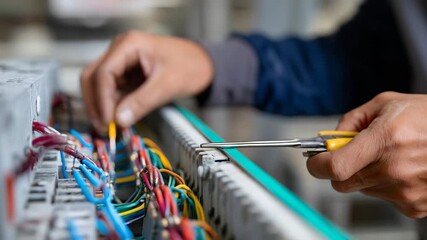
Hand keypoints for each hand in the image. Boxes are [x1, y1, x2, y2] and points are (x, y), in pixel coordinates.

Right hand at [81, 31, 212, 131]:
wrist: (204, 64)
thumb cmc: (190, 66)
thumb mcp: (167, 85)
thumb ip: (142, 102)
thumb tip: (119, 121)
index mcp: (129, 45)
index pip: (104, 72)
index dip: (102, 99)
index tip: (108, 122)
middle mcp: (120, 50)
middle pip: (93, 77)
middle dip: (96, 103)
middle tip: (104, 128)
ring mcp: (122, 62)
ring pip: (98, 84)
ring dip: (100, 106)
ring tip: (109, 128)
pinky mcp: (126, 74)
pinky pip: (111, 90)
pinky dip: (111, 106)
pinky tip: (116, 121)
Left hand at [307, 91, 426, 217]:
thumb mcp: (385, 104)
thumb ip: (350, 120)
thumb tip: (330, 139)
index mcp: (386, 140)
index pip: (335, 167)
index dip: (317, 165)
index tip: (315, 160)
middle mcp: (395, 169)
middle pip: (341, 183)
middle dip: (339, 168)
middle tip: (352, 153)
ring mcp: (405, 191)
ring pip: (361, 189)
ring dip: (365, 174)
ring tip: (388, 155)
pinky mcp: (414, 206)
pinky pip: (382, 197)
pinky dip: (384, 184)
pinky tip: (401, 168)